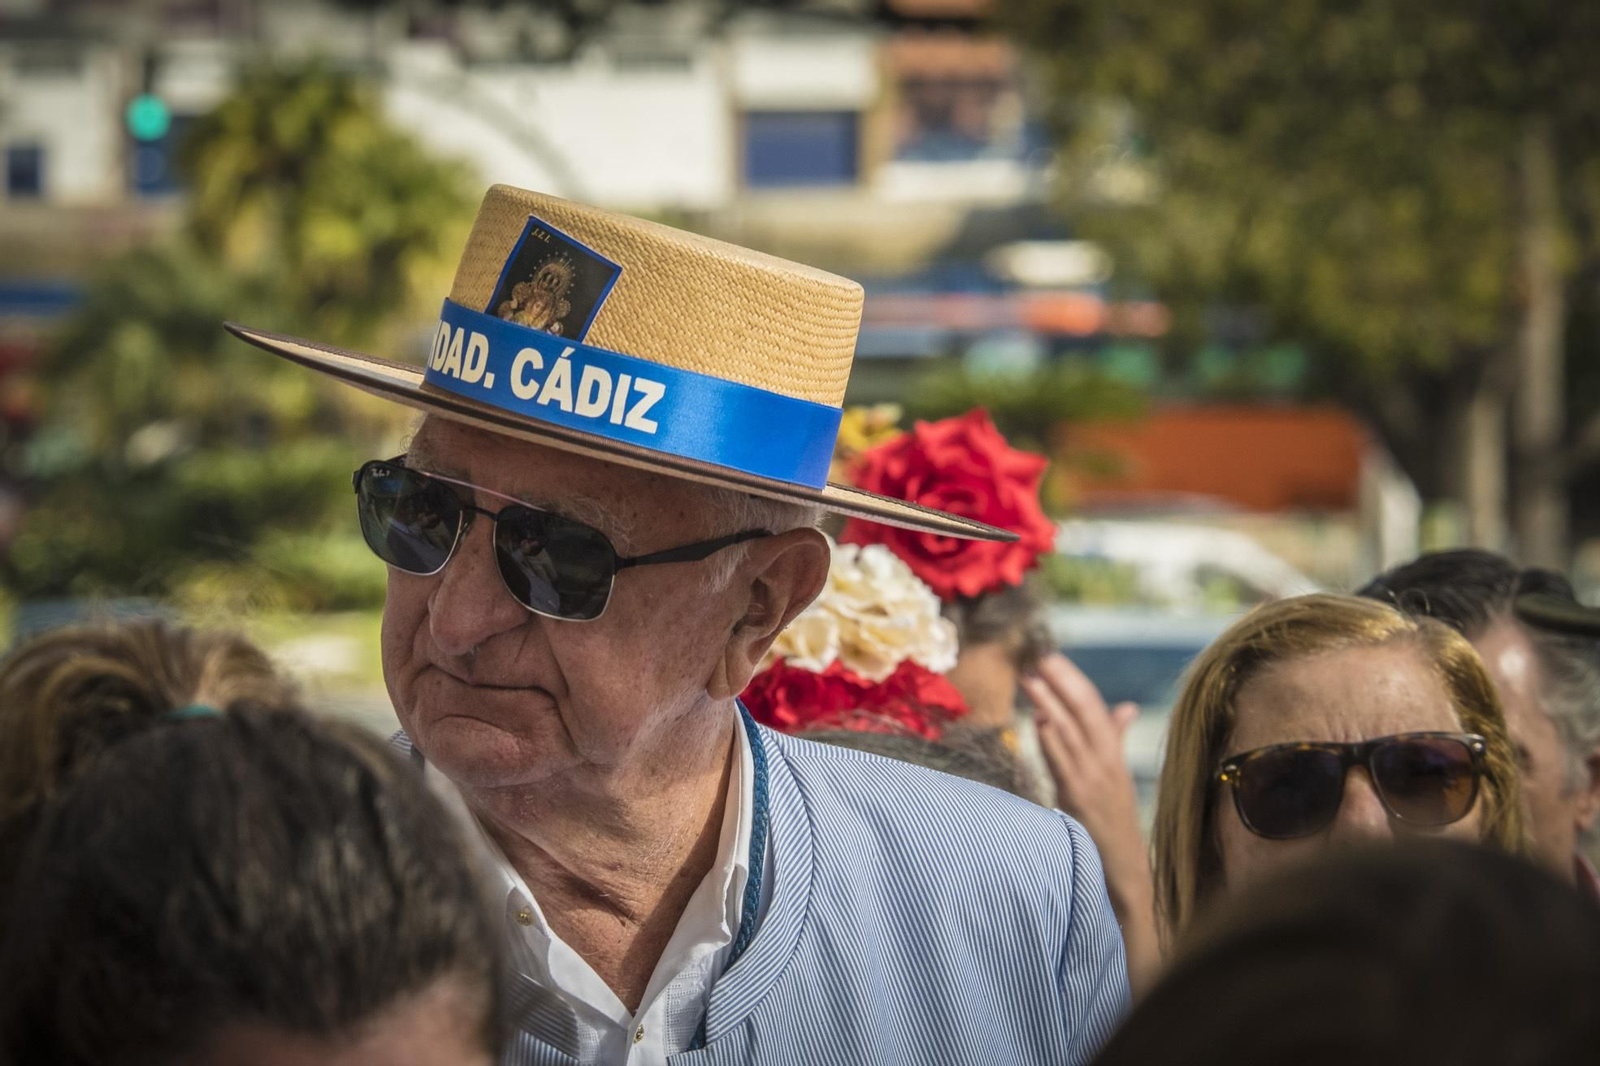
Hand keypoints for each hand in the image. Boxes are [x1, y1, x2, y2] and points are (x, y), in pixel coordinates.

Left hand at [1023, 653, 1140, 848]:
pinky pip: (1062, 763)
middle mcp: (1105, 761)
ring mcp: (1091, 779)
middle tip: (1038, 657)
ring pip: (1069, 732)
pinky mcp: (1078, 798)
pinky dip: (1050, 741)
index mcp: (1113, 752)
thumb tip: (1127, 707)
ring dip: (1048, 704)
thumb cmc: (1115, 815)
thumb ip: (1116, 737)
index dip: (1073, 680)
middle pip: (1083, 712)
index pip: (1094, 706)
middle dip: (1061, 682)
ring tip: (1029, 680)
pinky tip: (1038, 722)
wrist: (1122, 863)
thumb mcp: (1118, 773)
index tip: (1051, 657)